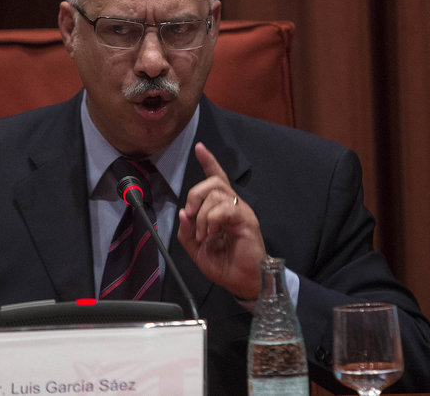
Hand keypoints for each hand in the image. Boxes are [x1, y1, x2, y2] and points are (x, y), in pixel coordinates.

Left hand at [177, 142, 266, 298]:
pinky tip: (212, 233)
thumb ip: (187, 230)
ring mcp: (241, 211)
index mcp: (221, 209)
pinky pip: (225, 209)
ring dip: (202, 215)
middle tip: (191, 215)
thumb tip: (183, 212)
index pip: (216, 178)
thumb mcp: (196, 248)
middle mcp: (233, 205)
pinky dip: (212, 220)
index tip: (200, 148)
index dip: (208, 162)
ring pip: (216, 194)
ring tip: (205, 234)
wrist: (243, 281)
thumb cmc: (224, 264)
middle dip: (194, 195)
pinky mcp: (246, 220)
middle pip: (212, 182)